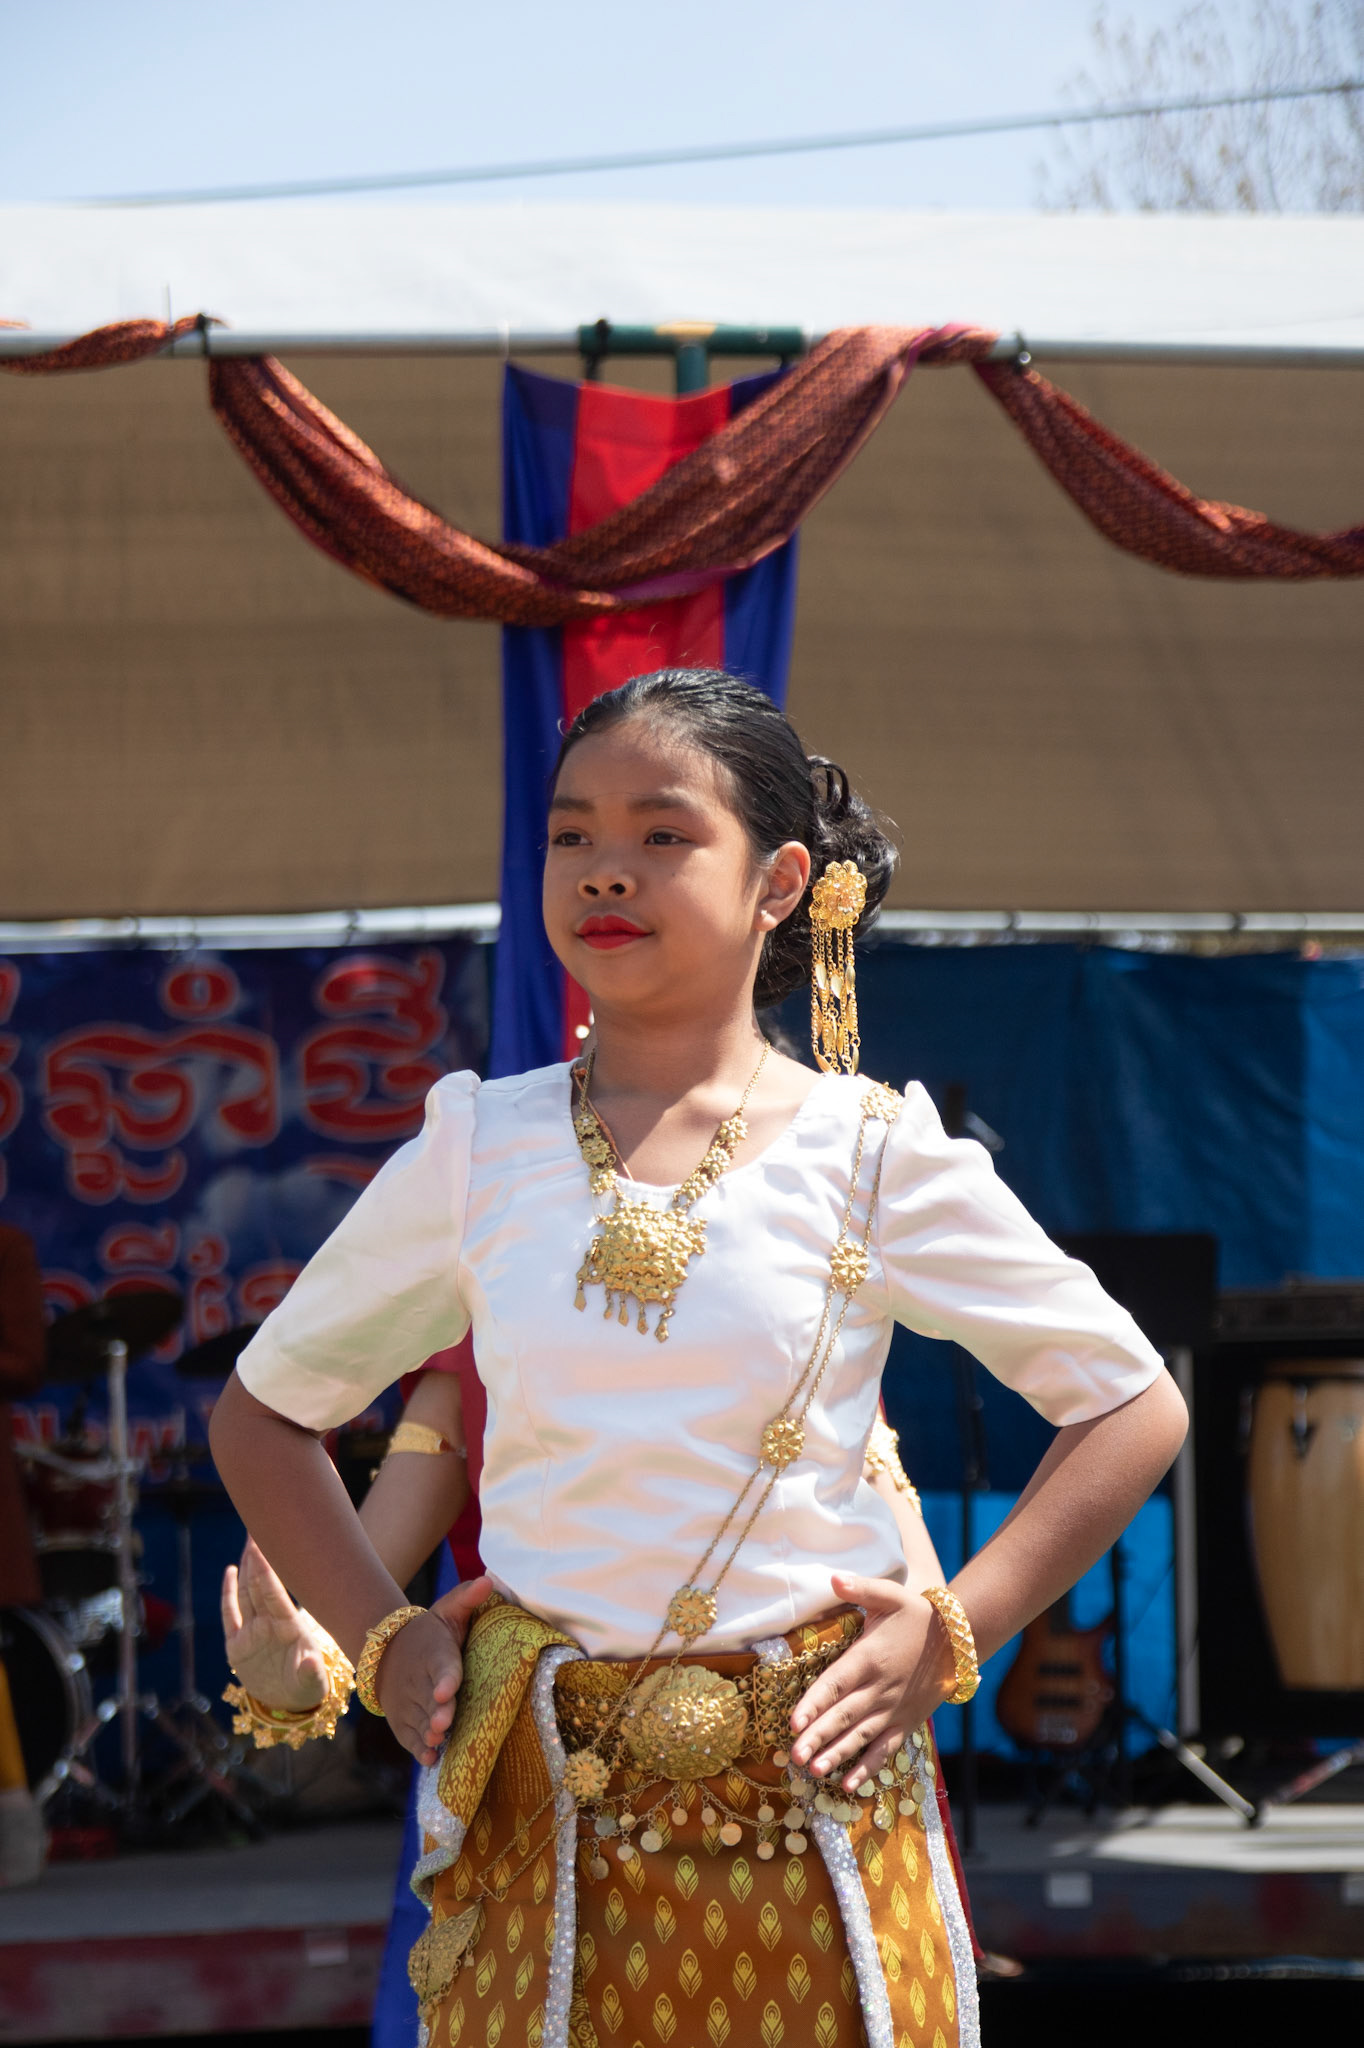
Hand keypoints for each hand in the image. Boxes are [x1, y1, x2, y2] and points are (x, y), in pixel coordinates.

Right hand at [221, 1537, 332, 1711]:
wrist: (291, 1704)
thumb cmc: (308, 1687)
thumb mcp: (313, 1683)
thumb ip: (311, 1673)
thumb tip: (312, 1664)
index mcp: (288, 1628)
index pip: (275, 1593)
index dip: (268, 1571)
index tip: (265, 1545)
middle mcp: (268, 1625)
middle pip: (259, 1585)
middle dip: (258, 1558)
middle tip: (256, 1528)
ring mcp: (252, 1633)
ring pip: (246, 1594)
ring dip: (246, 1568)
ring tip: (249, 1541)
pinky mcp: (237, 1646)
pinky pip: (230, 1615)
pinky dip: (228, 1594)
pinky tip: (230, 1571)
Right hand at [375, 1575, 492, 1765]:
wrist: (386, 1652)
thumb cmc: (429, 1634)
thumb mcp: (446, 1611)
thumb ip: (466, 1598)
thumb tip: (488, 1579)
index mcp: (434, 1653)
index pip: (441, 1665)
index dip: (444, 1679)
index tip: (446, 1690)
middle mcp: (418, 1681)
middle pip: (428, 1699)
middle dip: (436, 1711)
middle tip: (444, 1722)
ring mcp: (408, 1704)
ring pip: (419, 1719)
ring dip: (428, 1731)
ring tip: (438, 1738)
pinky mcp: (402, 1722)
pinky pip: (409, 1737)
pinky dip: (418, 1749)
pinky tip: (430, 1758)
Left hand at [788, 1573, 958, 1790]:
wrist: (960, 1641)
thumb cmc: (917, 1616)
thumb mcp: (890, 1595)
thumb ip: (860, 1588)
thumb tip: (831, 1578)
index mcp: (869, 1658)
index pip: (835, 1684)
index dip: (814, 1703)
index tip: (793, 1722)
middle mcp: (879, 1688)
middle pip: (843, 1716)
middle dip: (818, 1737)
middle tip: (794, 1756)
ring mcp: (893, 1710)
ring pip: (861, 1737)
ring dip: (837, 1755)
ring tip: (814, 1771)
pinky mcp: (905, 1723)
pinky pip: (885, 1749)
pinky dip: (868, 1768)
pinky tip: (848, 1785)